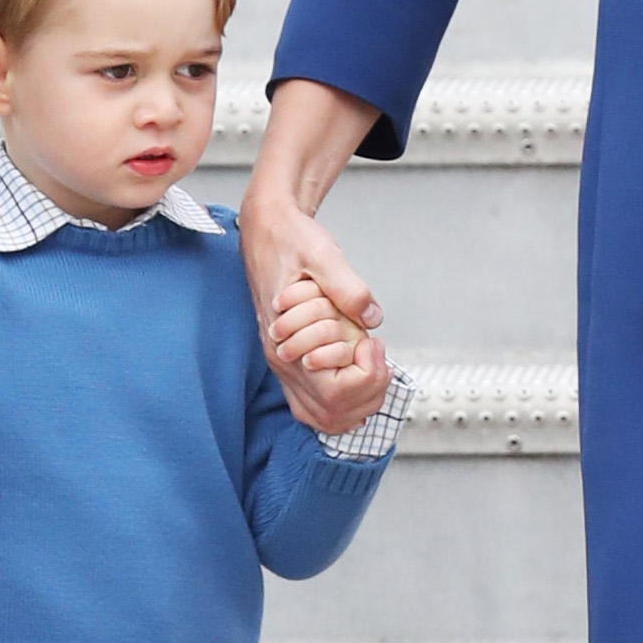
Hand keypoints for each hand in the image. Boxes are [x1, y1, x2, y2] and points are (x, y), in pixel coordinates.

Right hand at [238, 169, 385, 438]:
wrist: (266, 228)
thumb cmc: (291, 240)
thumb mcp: (323, 255)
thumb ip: (348, 289)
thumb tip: (372, 319)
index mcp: (284, 339)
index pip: (332, 394)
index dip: (363, 375)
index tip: (372, 341)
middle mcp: (281, 360)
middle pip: (332, 413)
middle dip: (366, 390)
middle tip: (376, 351)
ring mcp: (285, 363)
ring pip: (324, 415)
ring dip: (357, 398)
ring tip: (371, 362)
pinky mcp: (292, 359)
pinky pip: (316, 402)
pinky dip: (345, 396)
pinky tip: (359, 368)